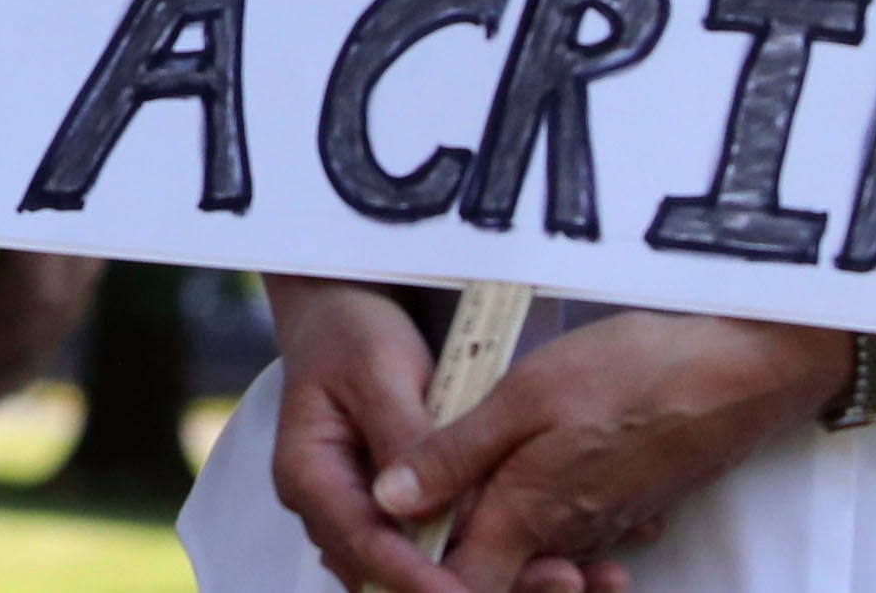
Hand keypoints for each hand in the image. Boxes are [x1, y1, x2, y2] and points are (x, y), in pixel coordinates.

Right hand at [262, 280, 621, 592]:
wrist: (343, 311)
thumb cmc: (352, 331)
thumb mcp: (379, 370)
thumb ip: (405, 436)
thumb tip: (429, 504)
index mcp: (310, 478)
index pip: (363, 546)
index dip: (415, 579)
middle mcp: (334, 512)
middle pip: (395, 575)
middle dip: (466, 586)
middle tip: (550, 582)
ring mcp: (367, 516)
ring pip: (423, 571)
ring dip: (488, 578)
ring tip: (566, 576)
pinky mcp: (403, 511)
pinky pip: (443, 548)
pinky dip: (490, 554)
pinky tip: (553, 554)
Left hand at [380, 313, 847, 587]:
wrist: (734, 374)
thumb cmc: (631, 375)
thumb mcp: (523, 396)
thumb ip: (455, 453)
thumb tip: (389, 498)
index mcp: (528, 517)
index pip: (458, 587)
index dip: (417, 573)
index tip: (390, 539)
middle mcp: (564, 540)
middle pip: (495, 575)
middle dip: (453, 549)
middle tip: (425, 492)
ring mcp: (601, 531)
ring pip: (531, 553)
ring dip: (498, 526)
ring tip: (475, 468)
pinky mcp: (626, 511)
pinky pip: (569, 533)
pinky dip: (541, 513)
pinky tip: (531, 463)